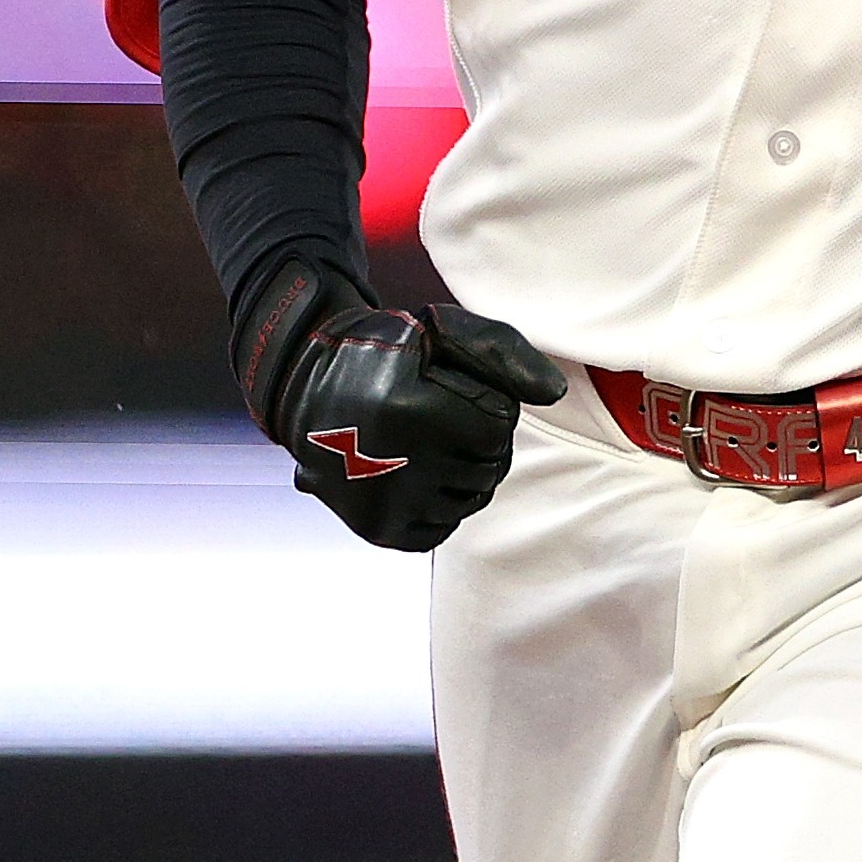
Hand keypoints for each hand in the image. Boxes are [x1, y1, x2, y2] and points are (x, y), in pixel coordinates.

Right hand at [233, 259, 566, 551]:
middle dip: (484, 439)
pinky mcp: (376, 529)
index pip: (499, 422)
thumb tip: (553, 394)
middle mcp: (393, 465)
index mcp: (407, 410)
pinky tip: (424, 474)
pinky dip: (445, 505)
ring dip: (469, 471)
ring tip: (437, 443)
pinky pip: (444, 529)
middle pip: (491, 464)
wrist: (308, 386)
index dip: (491, 403)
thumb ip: (503, 353)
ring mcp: (383, 504)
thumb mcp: (441, 332)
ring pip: (473, 499)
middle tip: (449, 417)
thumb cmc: (387, 352)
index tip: (459, 390)